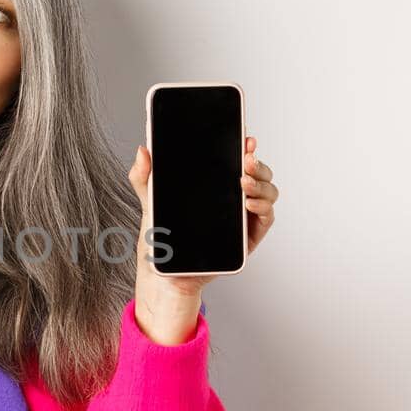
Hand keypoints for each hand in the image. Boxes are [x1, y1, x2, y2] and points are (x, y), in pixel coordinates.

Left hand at [127, 135, 278, 344]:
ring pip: (267, 192)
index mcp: (216, 185)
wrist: (164, 272)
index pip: (237, 159)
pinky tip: (250, 203)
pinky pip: (266, 219)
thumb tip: (143, 151)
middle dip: (257, 163)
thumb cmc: (161, 237)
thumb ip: (144, 177)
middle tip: (246, 159)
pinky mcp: (248, 237)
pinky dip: (263, 208)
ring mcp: (243, 217)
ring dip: (261, 184)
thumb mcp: (150, 202)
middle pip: (258, 173)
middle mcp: (233, 198)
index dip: (246, 147)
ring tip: (245, 183)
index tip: (246, 137)